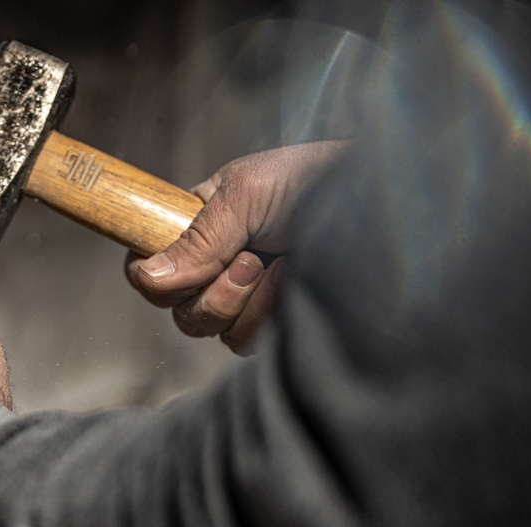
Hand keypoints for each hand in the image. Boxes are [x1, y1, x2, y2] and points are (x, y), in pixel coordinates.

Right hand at [125, 140, 348, 353]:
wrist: (384, 202)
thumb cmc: (316, 180)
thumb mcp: (247, 194)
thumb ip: (198, 238)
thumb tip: (148, 279)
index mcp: (197, 227)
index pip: (146, 267)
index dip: (154, 276)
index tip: (189, 265)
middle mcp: (214, 266)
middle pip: (177, 309)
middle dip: (213, 291)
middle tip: (252, 258)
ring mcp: (244, 298)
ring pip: (210, 330)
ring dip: (245, 301)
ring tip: (282, 263)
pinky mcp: (272, 322)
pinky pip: (245, 342)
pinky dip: (269, 315)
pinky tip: (295, 281)